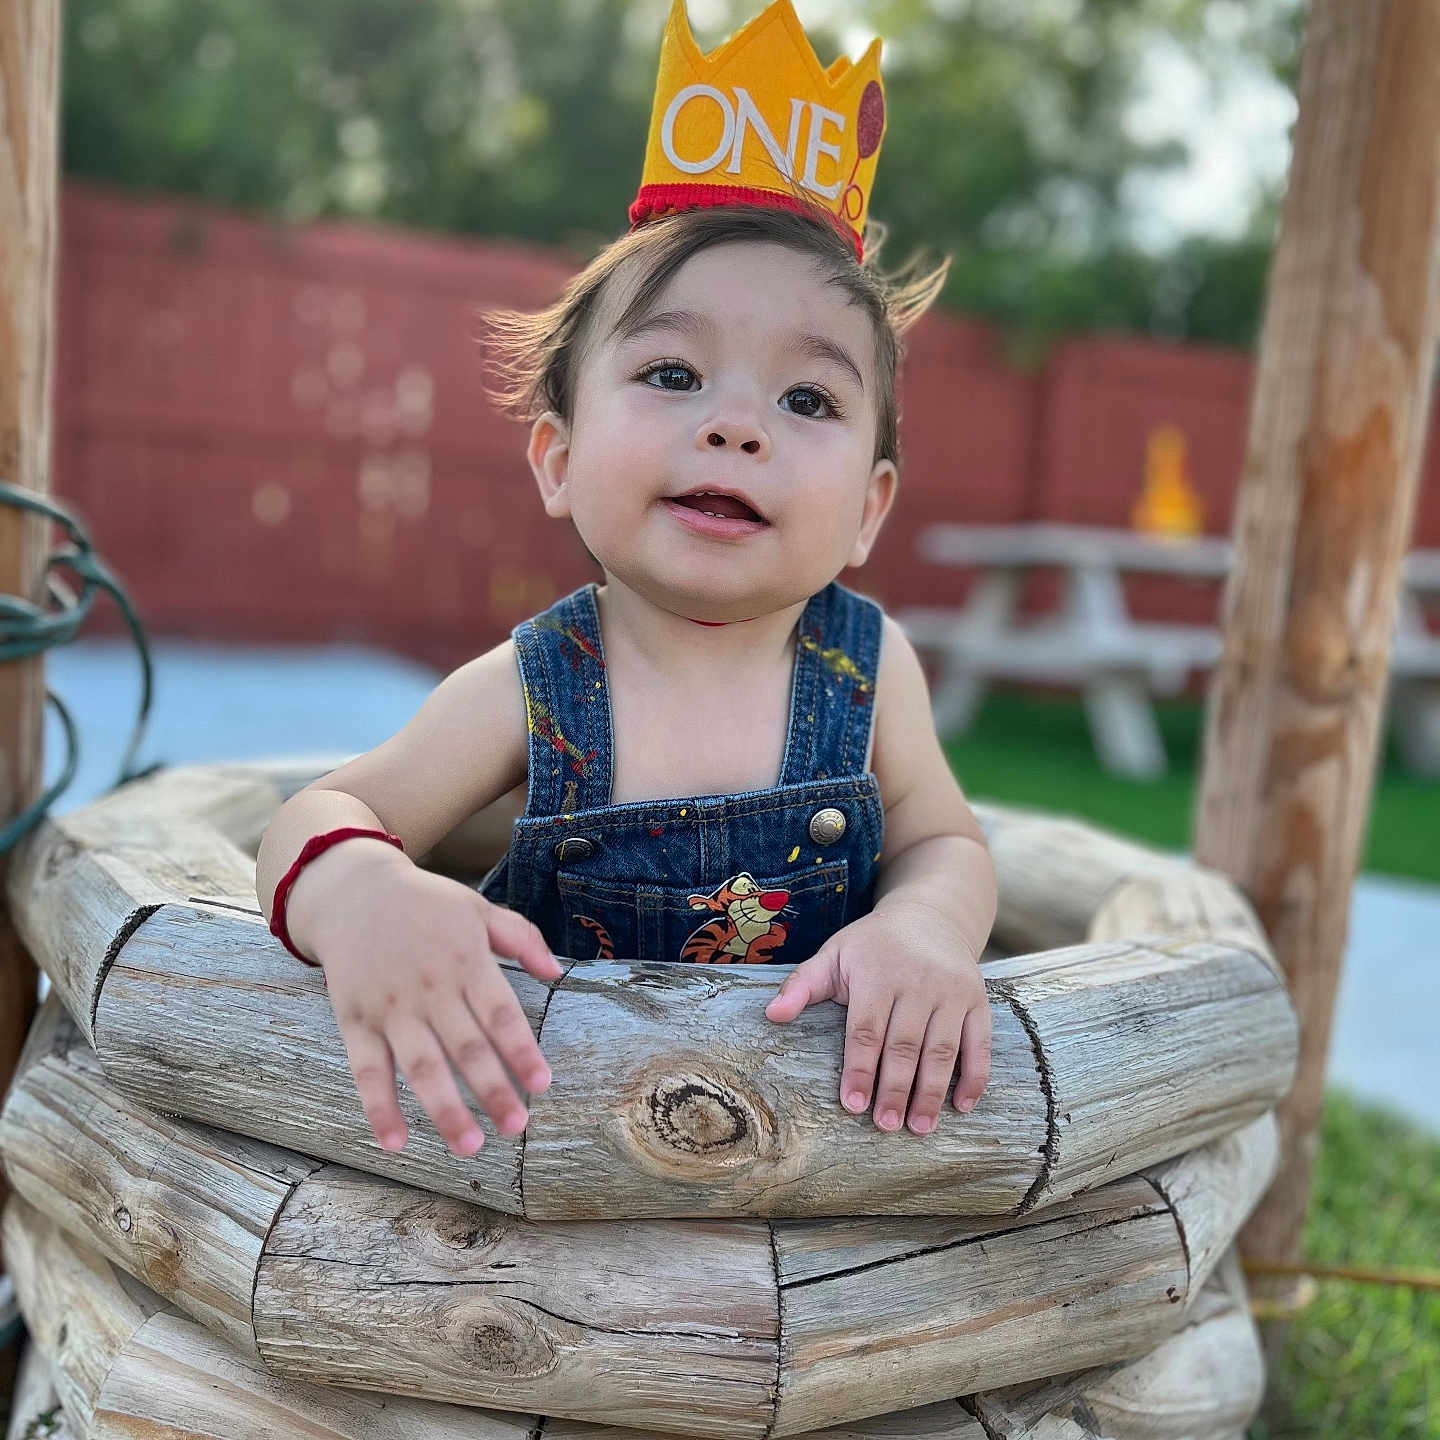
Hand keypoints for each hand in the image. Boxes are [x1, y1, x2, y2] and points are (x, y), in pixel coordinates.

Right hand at [305, 852, 563, 1155]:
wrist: (352, 890)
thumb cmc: (426, 904)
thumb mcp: (477, 908)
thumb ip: (521, 937)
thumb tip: (556, 973)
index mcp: (466, 960)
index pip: (500, 1013)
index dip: (521, 1050)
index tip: (542, 1084)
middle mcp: (430, 988)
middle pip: (466, 1048)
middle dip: (493, 1090)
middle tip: (515, 1127)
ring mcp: (390, 1008)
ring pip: (421, 1067)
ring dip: (444, 1109)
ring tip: (469, 1146)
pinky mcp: (355, 1021)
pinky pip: (367, 1071)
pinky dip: (379, 1108)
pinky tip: (395, 1143)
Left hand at [764, 901, 990, 1134]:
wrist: (930, 914)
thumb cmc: (872, 945)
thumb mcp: (834, 955)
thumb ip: (802, 985)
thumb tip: (772, 1015)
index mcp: (877, 973)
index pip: (866, 1030)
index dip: (860, 1069)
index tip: (853, 1104)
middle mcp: (918, 981)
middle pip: (905, 1045)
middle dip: (895, 1090)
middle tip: (885, 1125)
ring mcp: (952, 991)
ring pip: (942, 1050)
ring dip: (931, 1092)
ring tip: (918, 1128)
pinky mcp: (977, 999)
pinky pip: (978, 1043)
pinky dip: (974, 1076)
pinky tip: (962, 1106)